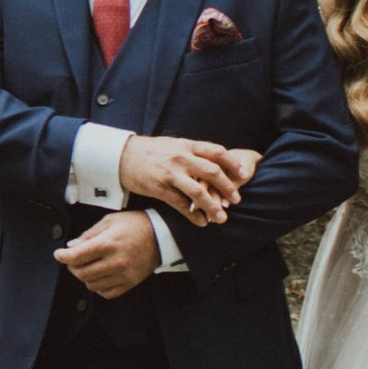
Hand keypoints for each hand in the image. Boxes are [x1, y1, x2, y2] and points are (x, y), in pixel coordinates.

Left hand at [53, 212, 161, 299]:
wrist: (161, 236)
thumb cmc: (135, 225)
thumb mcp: (110, 221)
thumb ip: (89, 235)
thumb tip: (71, 246)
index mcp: (109, 243)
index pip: (77, 256)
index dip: (63, 256)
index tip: (58, 254)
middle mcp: (115, 261)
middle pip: (81, 273)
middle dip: (72, 267)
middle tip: (73, 259)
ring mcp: (123, 275)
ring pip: (91, 285)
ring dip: (85, 276)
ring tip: (89, 265)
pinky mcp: (129, 283)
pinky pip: (105, 293)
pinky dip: (98, 286)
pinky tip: (100, 275)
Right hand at [117, 135, 248, 226]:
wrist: (123, 156)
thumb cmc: (152, 151)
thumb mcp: (174, 145)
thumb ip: (194, 152)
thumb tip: (216, 160)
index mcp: (187, 146)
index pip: (217, 152)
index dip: (233, 163)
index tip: (244, 174)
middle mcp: (181, 158)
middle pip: (212, 172)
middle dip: (228, 187)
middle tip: (236, 200)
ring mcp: (171, 173)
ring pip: (198, 191)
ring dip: (213, 207)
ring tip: (222, 218)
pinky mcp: (160, 188)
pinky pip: (181, 205)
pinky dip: (193, 216)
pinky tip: (202, 223)